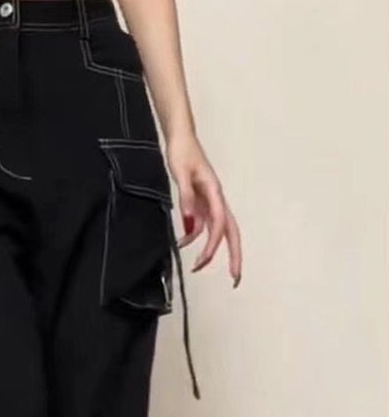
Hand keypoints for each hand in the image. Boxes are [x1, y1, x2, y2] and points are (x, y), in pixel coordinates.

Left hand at [167, 133, 241, 286]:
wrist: (181, 138)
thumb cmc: (183, 152)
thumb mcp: (181, 175)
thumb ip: (186, 199)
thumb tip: (190, 224)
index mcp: (215, 193)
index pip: (219, 225)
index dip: (215, 245)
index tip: (206, 261)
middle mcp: (217, 200)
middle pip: (231, 232)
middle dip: (234, 256)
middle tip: (235, 278)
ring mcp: (210, 202)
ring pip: (218, 232)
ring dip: (210, 250)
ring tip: (198, 267)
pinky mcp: (202, 202)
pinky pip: (203, 225)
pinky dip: (194, 236)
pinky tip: (182, 242)